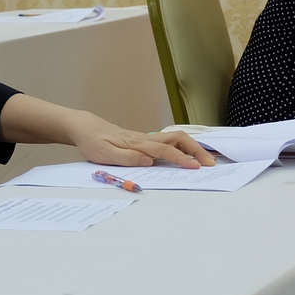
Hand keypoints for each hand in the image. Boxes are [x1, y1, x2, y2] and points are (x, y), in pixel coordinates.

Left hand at [70, 117, 214, 168]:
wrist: (85, 127)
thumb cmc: (93, 142)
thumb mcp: (104, 154)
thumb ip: (127, 158)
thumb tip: (149, 161)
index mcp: (137, 144)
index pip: (165, 151)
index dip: (181, 158)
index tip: (195, 167)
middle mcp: (145, 139)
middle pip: (178, 139)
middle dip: (196, 150)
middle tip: (209, 163)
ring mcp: (146, 138)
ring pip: (175, 139)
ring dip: (192, 148)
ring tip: (204, 160)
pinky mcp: (145, 140)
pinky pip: (169, 142)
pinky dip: (183, 147)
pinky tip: (189, 156)